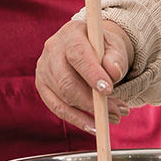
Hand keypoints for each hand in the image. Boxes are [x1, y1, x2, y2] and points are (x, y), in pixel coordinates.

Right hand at [35, 17, 132, 132]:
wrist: (89, 47)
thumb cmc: (103, 47)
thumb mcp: (114, 46)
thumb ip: (116, 57)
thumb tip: (113, 72)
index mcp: (71, 33)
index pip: (78, 54)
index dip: (92, 73)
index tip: (108, 89)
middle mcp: (53, 49)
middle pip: (66, 80)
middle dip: (92, 101)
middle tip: (117, 112)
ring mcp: (44, 68)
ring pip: (63, 97)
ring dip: (89, 112)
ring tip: (115, 116)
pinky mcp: (42, 85)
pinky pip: (58, 108)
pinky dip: (77, 119)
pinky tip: (94, 126)